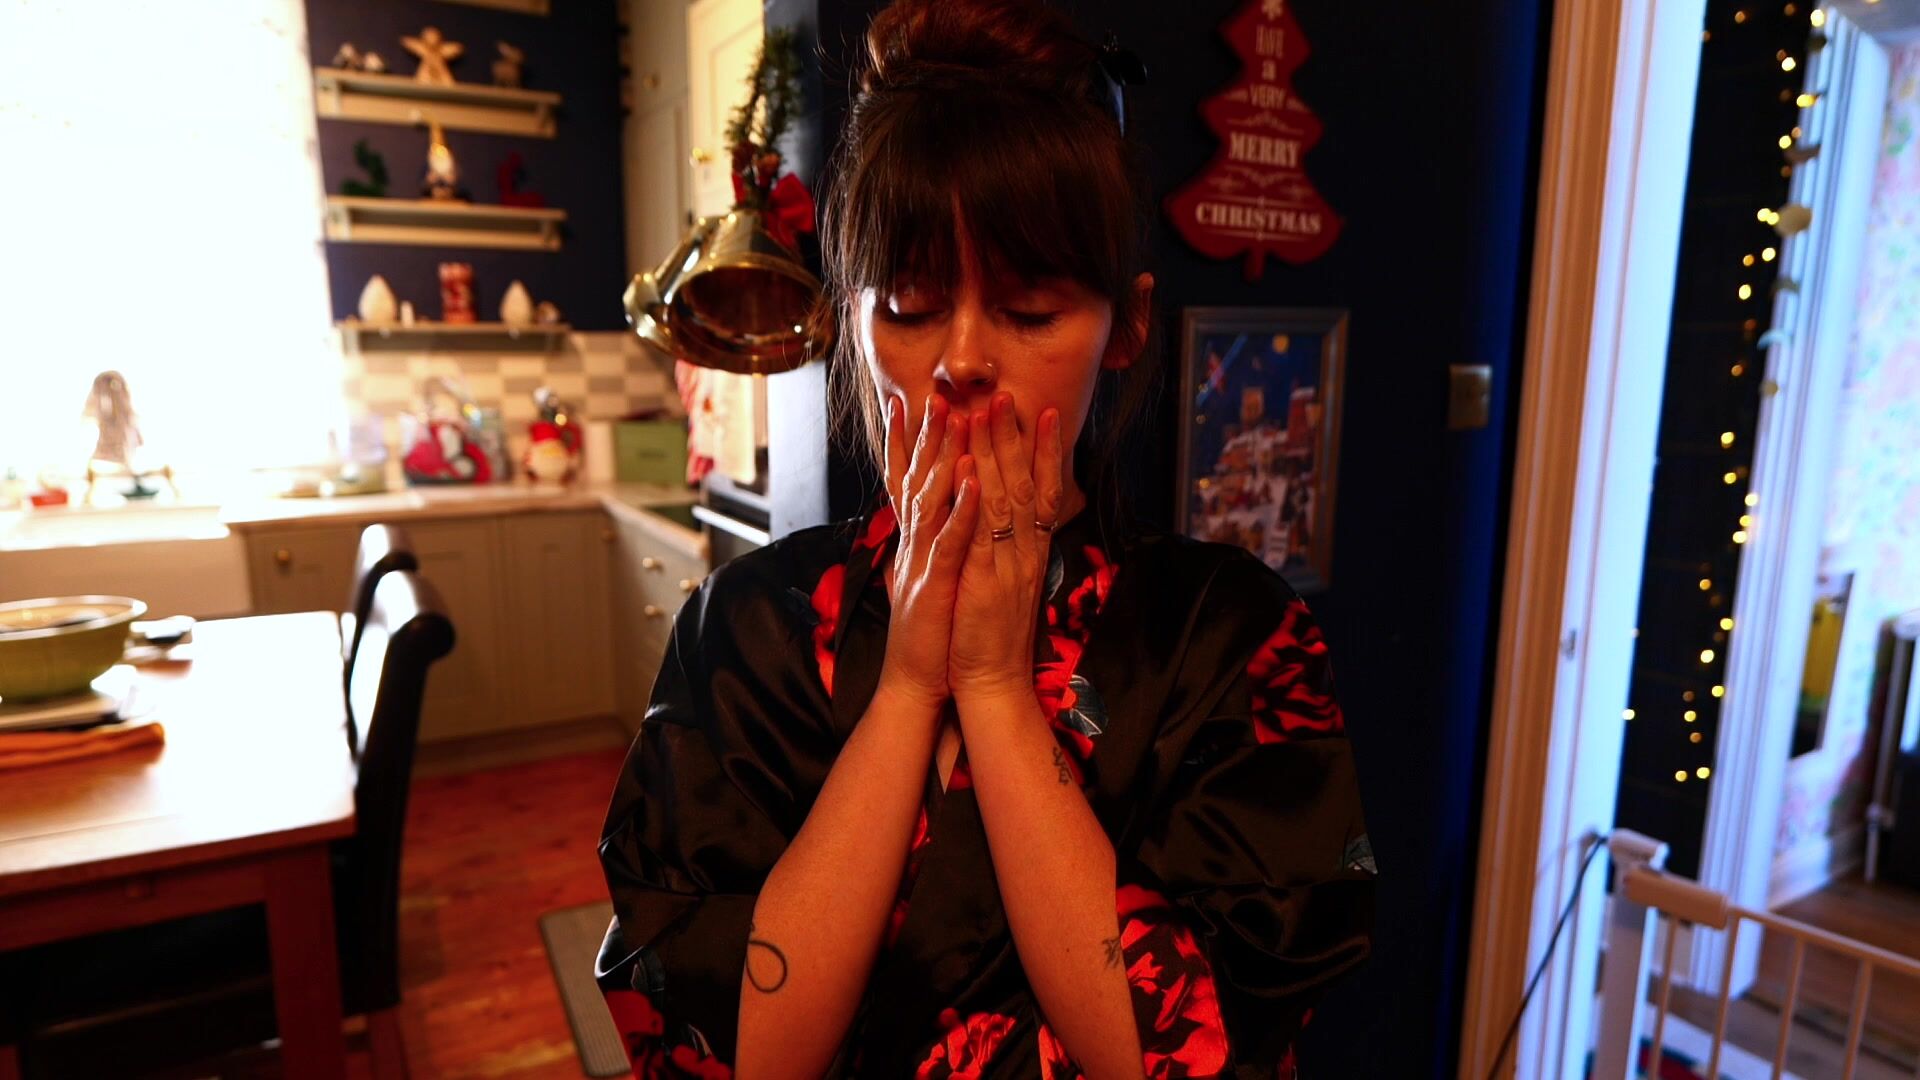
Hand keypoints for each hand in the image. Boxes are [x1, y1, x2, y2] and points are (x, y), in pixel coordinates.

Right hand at [876, 393, 979, 713]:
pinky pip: (951, 538)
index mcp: (918, 542)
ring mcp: (923, 561)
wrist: (919, 682)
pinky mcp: (936, 583)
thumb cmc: (932, 634)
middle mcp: (916, 544)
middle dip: (928, 435)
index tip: (911, 404)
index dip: (910, 444)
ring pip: (932, 498)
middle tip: (936, 393)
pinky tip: (972, 477)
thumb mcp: (931, 580)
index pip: (911, 483)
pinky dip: (962, 506)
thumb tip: (932, 520)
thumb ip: (932, 545)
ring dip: (943, 455)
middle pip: (920, 479)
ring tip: (954, 416)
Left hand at [947, 391, 1065, 706]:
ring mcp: (1008, 566)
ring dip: (998, 452)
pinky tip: (971, 471)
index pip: (1045, 491)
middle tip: (1008, 394)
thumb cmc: (991, 636)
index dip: (1046, 451)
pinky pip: (984, 536)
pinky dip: (978, 501)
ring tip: (989, 412)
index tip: (1045, 412)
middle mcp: (1025, 553)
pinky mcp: (986, 583)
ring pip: (1007, 499)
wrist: (992, 684)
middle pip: (1026, 483)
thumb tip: (1011, 522)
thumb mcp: (1004, 583)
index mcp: (1030, 552)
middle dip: (1016, 436)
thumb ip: (1010, 550)